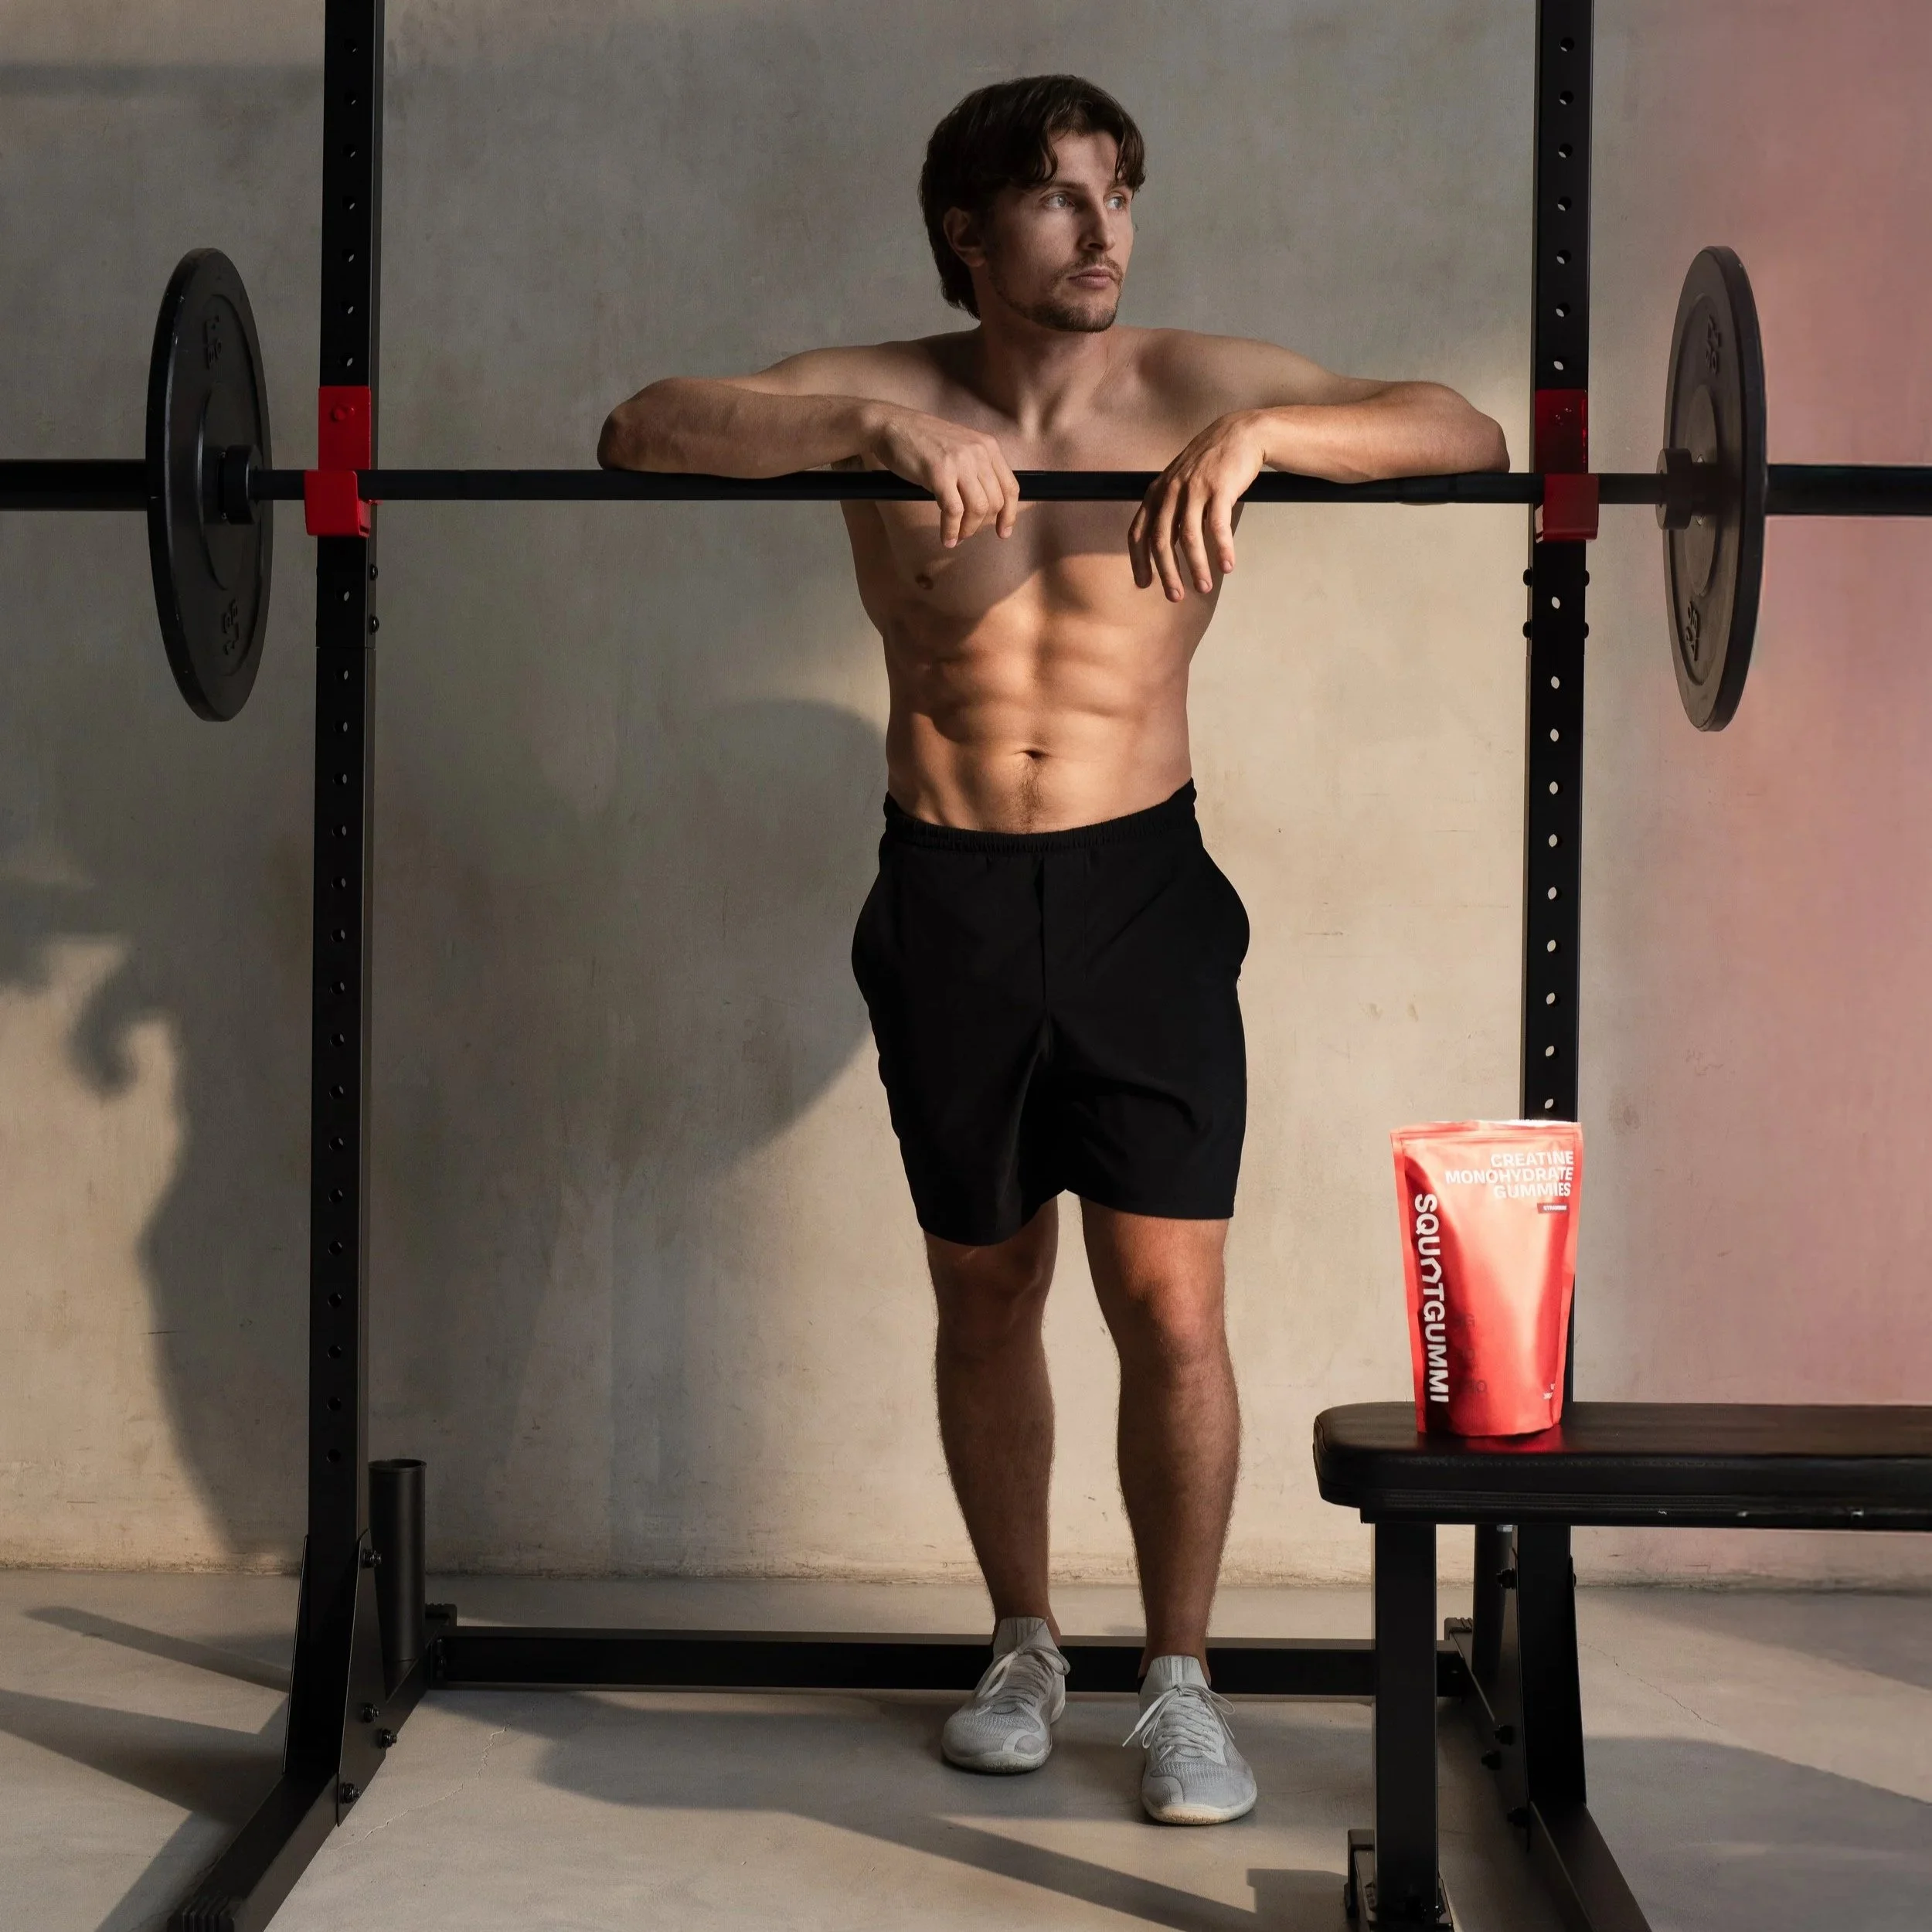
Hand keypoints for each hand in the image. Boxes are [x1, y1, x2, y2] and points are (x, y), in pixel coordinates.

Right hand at [869, 407, 1020, 546]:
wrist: (891, 425)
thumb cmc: (921, 440)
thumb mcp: (960, 448)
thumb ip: (976, 469)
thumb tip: (985, 505)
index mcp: (987, 446)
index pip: (1011, 487)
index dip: (1009, 514)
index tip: (1003, 531)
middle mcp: (978, 452)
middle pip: (995, 502)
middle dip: (982, 525)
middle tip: (967, 534)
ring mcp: (959, 461)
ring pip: (978, 508)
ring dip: (968, 529)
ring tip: (956, 537)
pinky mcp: (939, 472)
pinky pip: (953, 511)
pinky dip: (951, 530)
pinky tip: (946, 537)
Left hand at [1130, 412, 1266, 598]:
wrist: (1240, 433)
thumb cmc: (1210, 463)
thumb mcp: (1179, 481)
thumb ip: (1170, 510)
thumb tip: (1164, 546)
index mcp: (1157, 492)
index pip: (1138, 533)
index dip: (1139, 561)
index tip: (1144, 584)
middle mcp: (1171, 491)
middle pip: (1161, 541)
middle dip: (1167, 573)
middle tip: (1175, 596)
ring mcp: (1195, 489)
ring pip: (1189, 538)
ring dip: (1196, 567)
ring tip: (1203, 587)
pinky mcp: (1220, 488)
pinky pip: (1218, 526)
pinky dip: (1222, 549)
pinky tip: (1227, 566)